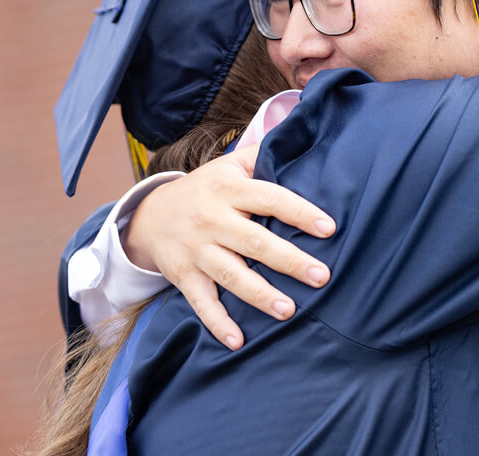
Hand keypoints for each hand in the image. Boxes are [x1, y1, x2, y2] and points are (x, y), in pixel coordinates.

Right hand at [122, 144, 334, 349]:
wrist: (149, 214)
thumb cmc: (206, 189)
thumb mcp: (229, 166)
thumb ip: (262, 155)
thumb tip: (302, 138)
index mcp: (228, 189)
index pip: (270, 198)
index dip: (300, 212)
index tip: (329, 228)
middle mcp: (212, 219)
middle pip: (254, 242)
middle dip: (288, 260)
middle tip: (321, 276)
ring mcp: (196, 250)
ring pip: (230, 275)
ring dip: (259, 295)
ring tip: (288, 310)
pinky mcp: (183, 276)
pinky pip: (201, 303)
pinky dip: (218, 323)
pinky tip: (238, 341)